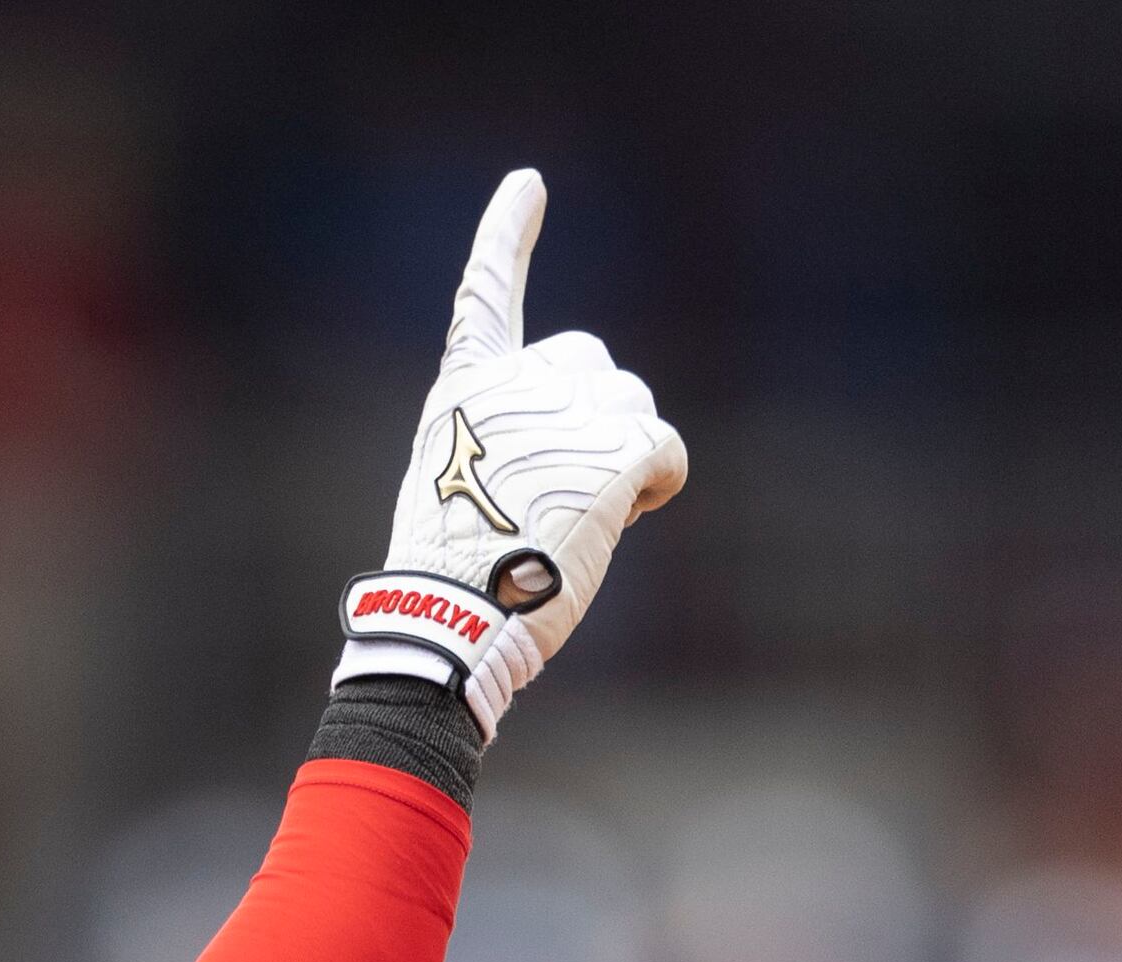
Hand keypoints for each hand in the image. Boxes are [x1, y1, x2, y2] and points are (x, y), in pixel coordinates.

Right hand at [333, 169, 688, 736]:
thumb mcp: (457, 490)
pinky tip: (618, 521)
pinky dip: (656, 487)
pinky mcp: (617, 445)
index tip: (528, 185)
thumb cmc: (454, 580)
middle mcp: (514, 382)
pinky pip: (668, 449)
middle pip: (590, 362)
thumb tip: (584, 458)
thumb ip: (506, 443)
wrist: (453, 616)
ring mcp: (568, 408)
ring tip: (576, 520)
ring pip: (634, 405)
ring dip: (623, 460)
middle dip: (595, 416)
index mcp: (462, 392)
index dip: (505, 238)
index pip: (484, 297)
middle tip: (559, 494)